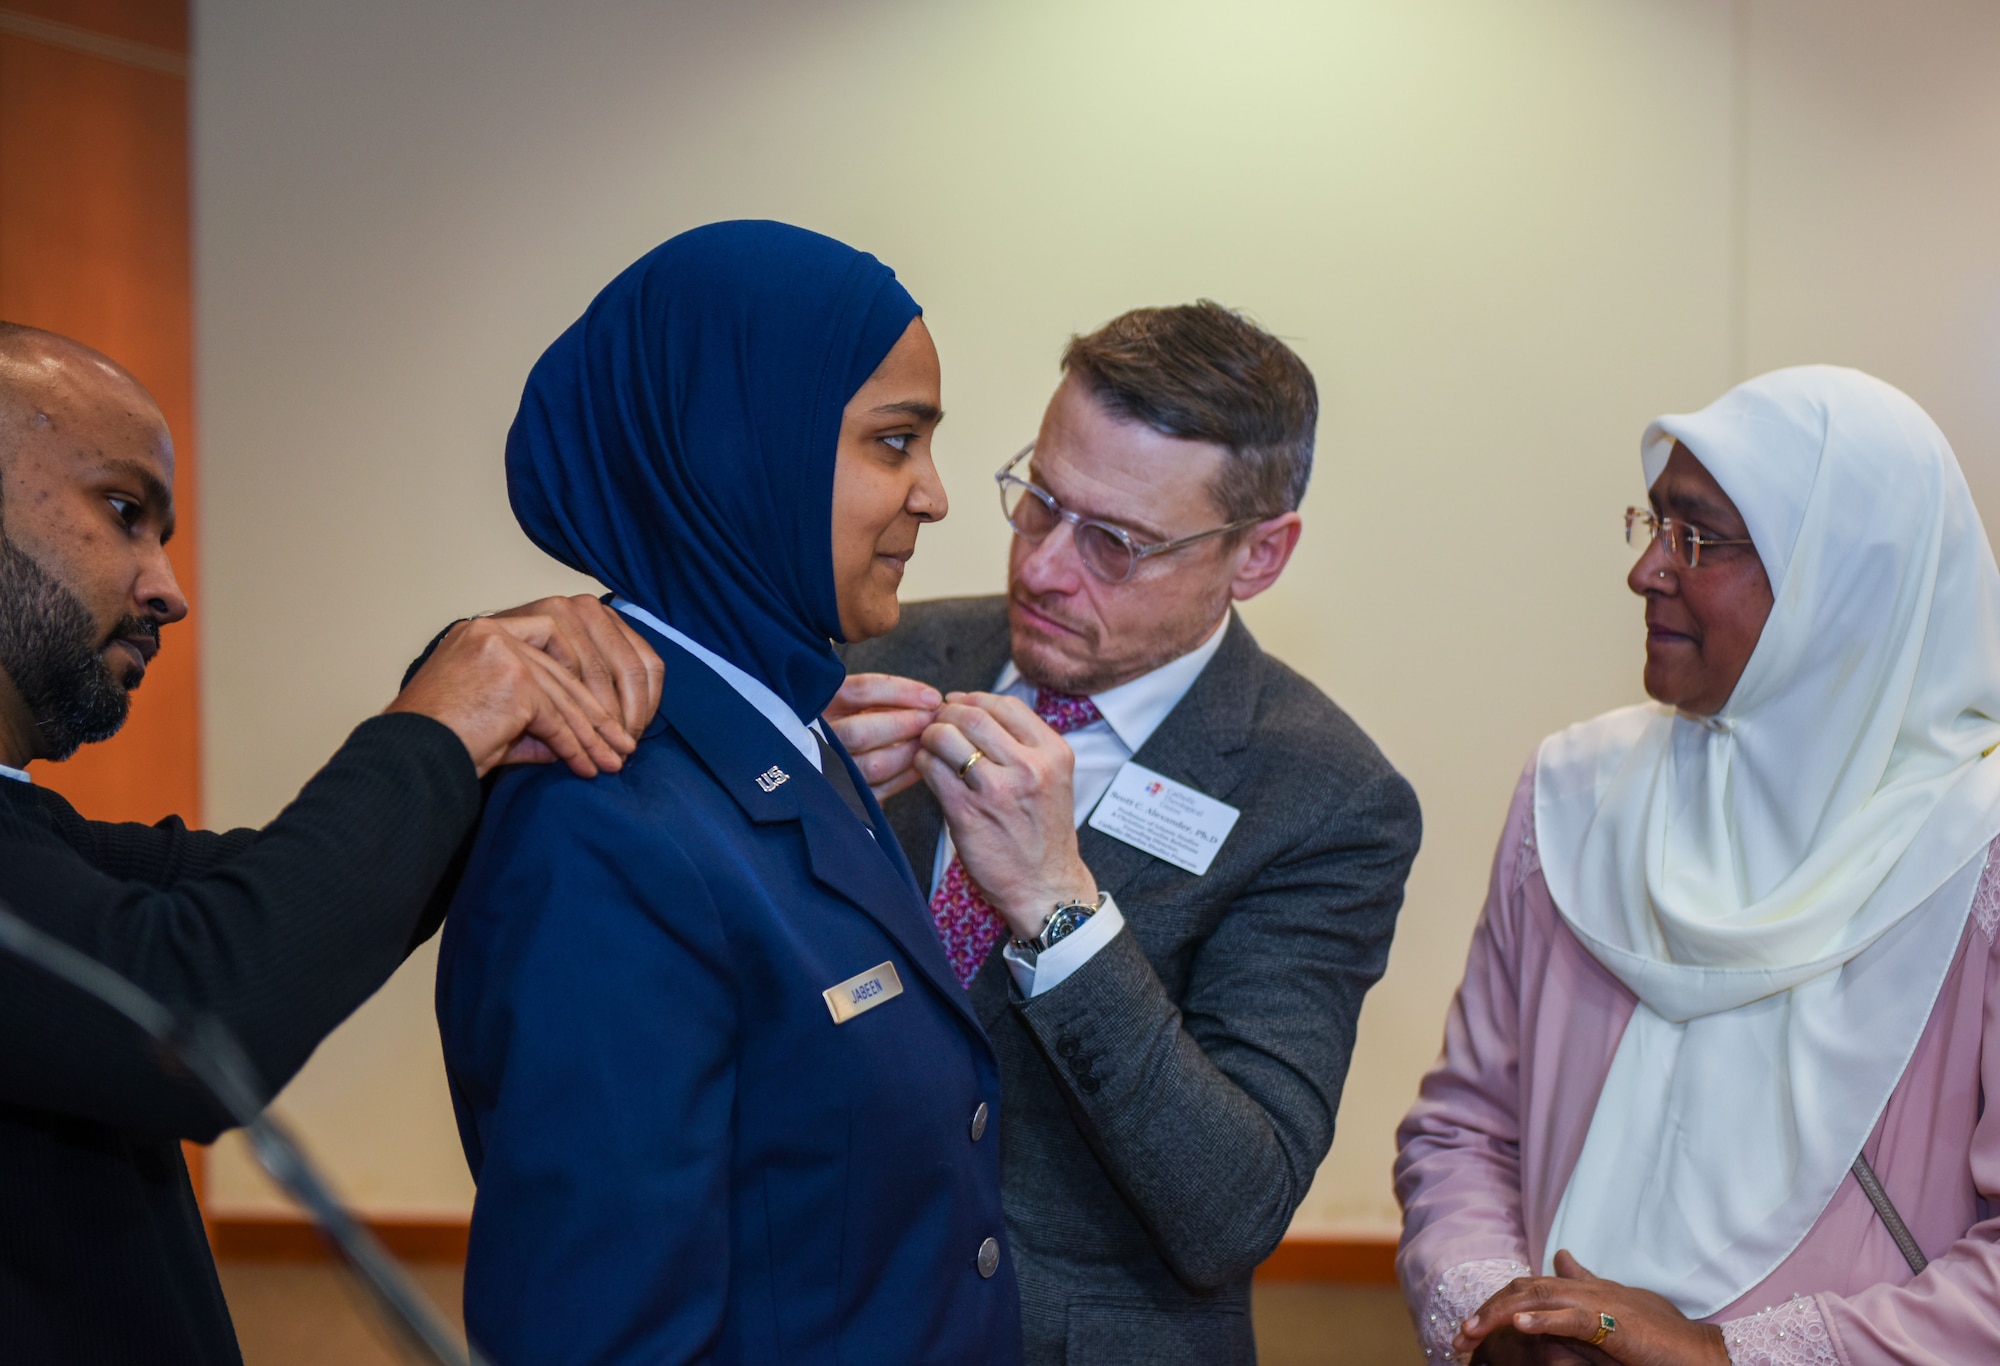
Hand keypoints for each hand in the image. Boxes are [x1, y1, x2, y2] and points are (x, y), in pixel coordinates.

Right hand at [387, 601, 662, 778]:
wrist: (405, 761)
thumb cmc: (437, 743)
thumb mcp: (493, 717)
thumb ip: (536, 716)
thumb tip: (581, 736)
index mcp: (484, 631)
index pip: (551, 650)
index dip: (580, 687)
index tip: (602, 717)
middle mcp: (492, 631)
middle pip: (563, 675)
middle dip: (595, 715)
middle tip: (620, 745)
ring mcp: (502, 652)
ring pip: (564, 698)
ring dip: (591, 736)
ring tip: (611, 762)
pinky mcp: (512, 681)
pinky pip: (555, 719)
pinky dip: (574, 747)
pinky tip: (585, 767)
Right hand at [825, 673, 940, 800]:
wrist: (818, 761)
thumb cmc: (847, 720)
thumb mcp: (853, 700)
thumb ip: (882, 697)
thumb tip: (929, 700)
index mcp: (820, 703)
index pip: (861, 691)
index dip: (901, 692)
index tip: (933, 697)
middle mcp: (818, 736)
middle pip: (861, 732)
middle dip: (904, 724)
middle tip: (933, 719)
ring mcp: (830, 768)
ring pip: (873, 765)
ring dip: (908, 752)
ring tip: (930, 741)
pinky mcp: (845, 795)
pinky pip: (879, 789)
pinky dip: (906, 776)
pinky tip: (922, 763)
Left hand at [913, 691, 1095, 937]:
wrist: (1045, 887)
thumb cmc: (1043, 834)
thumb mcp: (1053, 780)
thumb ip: (1026, 745)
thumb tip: (978, 710)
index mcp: (1053, 753)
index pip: (1006, 704)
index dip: (974, 698)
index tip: (959, 704)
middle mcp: (1029, 767)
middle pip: (973, 715)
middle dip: (947, 714)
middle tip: (938, 723)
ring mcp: (997, 790)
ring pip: (946, 737)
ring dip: (930, 736)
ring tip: (931, 747)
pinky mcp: (967, 813)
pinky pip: (932, 770)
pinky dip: (922, 763)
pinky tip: (928, 770)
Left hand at [1456, 1252, 1728, 1365]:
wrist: (1702, 1353)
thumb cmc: (1662, 1335)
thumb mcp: (1617, 1305)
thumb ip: (1585, 1284)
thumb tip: (1561, 1258)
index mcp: (1585, 1287)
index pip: (1529, 1286)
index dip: (1495, 1303)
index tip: (1470, 1328)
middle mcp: (1586, 1288)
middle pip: (1522, 1288)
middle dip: (1486, 1311)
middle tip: (1459, 1340)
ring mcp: (1600, 1302)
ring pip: (1536, 1298)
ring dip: (1498, 1315)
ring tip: (1471, 1333)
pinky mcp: (1614, 1324)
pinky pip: (1570, 1319)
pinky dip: (1541, 1319)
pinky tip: (1517, 1325)